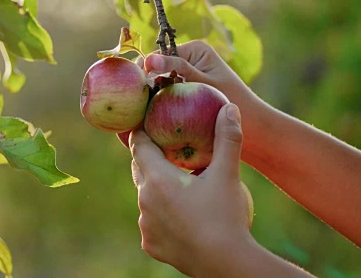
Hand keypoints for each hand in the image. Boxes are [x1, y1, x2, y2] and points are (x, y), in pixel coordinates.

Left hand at [130, 103, 253, 275]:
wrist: (226, 264)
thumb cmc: (225, 216)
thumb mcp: (228, 174)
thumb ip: (227, 138)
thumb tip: (229, 107)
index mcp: (157, 178)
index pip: (140, 145)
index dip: (144, 132)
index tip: (150, 124)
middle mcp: (144, 199)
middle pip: (140, 169)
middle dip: (151, 159)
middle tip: (167, 152)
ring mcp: (145, 224)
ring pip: (146, 198)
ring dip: (158, 190)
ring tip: (178, 186)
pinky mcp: (151, 244)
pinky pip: (152, 223)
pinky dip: (162, 216)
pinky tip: (179, 215)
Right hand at [144, 41, 269, 164]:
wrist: (253, 127)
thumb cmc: (233, 101)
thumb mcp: (203, 83)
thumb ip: (176, 69)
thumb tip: (149, 59)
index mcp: (194, 49)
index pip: (160, 56)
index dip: (144, 70)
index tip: (132, 88)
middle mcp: (189, 59)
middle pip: (157, 70)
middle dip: (145, 84)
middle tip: (133, 104)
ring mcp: (185, 77)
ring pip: (159, 85)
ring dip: (150, 97)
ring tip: (136, 113)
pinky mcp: (185, 94)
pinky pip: (166, 97)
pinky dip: (158, 106)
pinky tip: (147, 120)